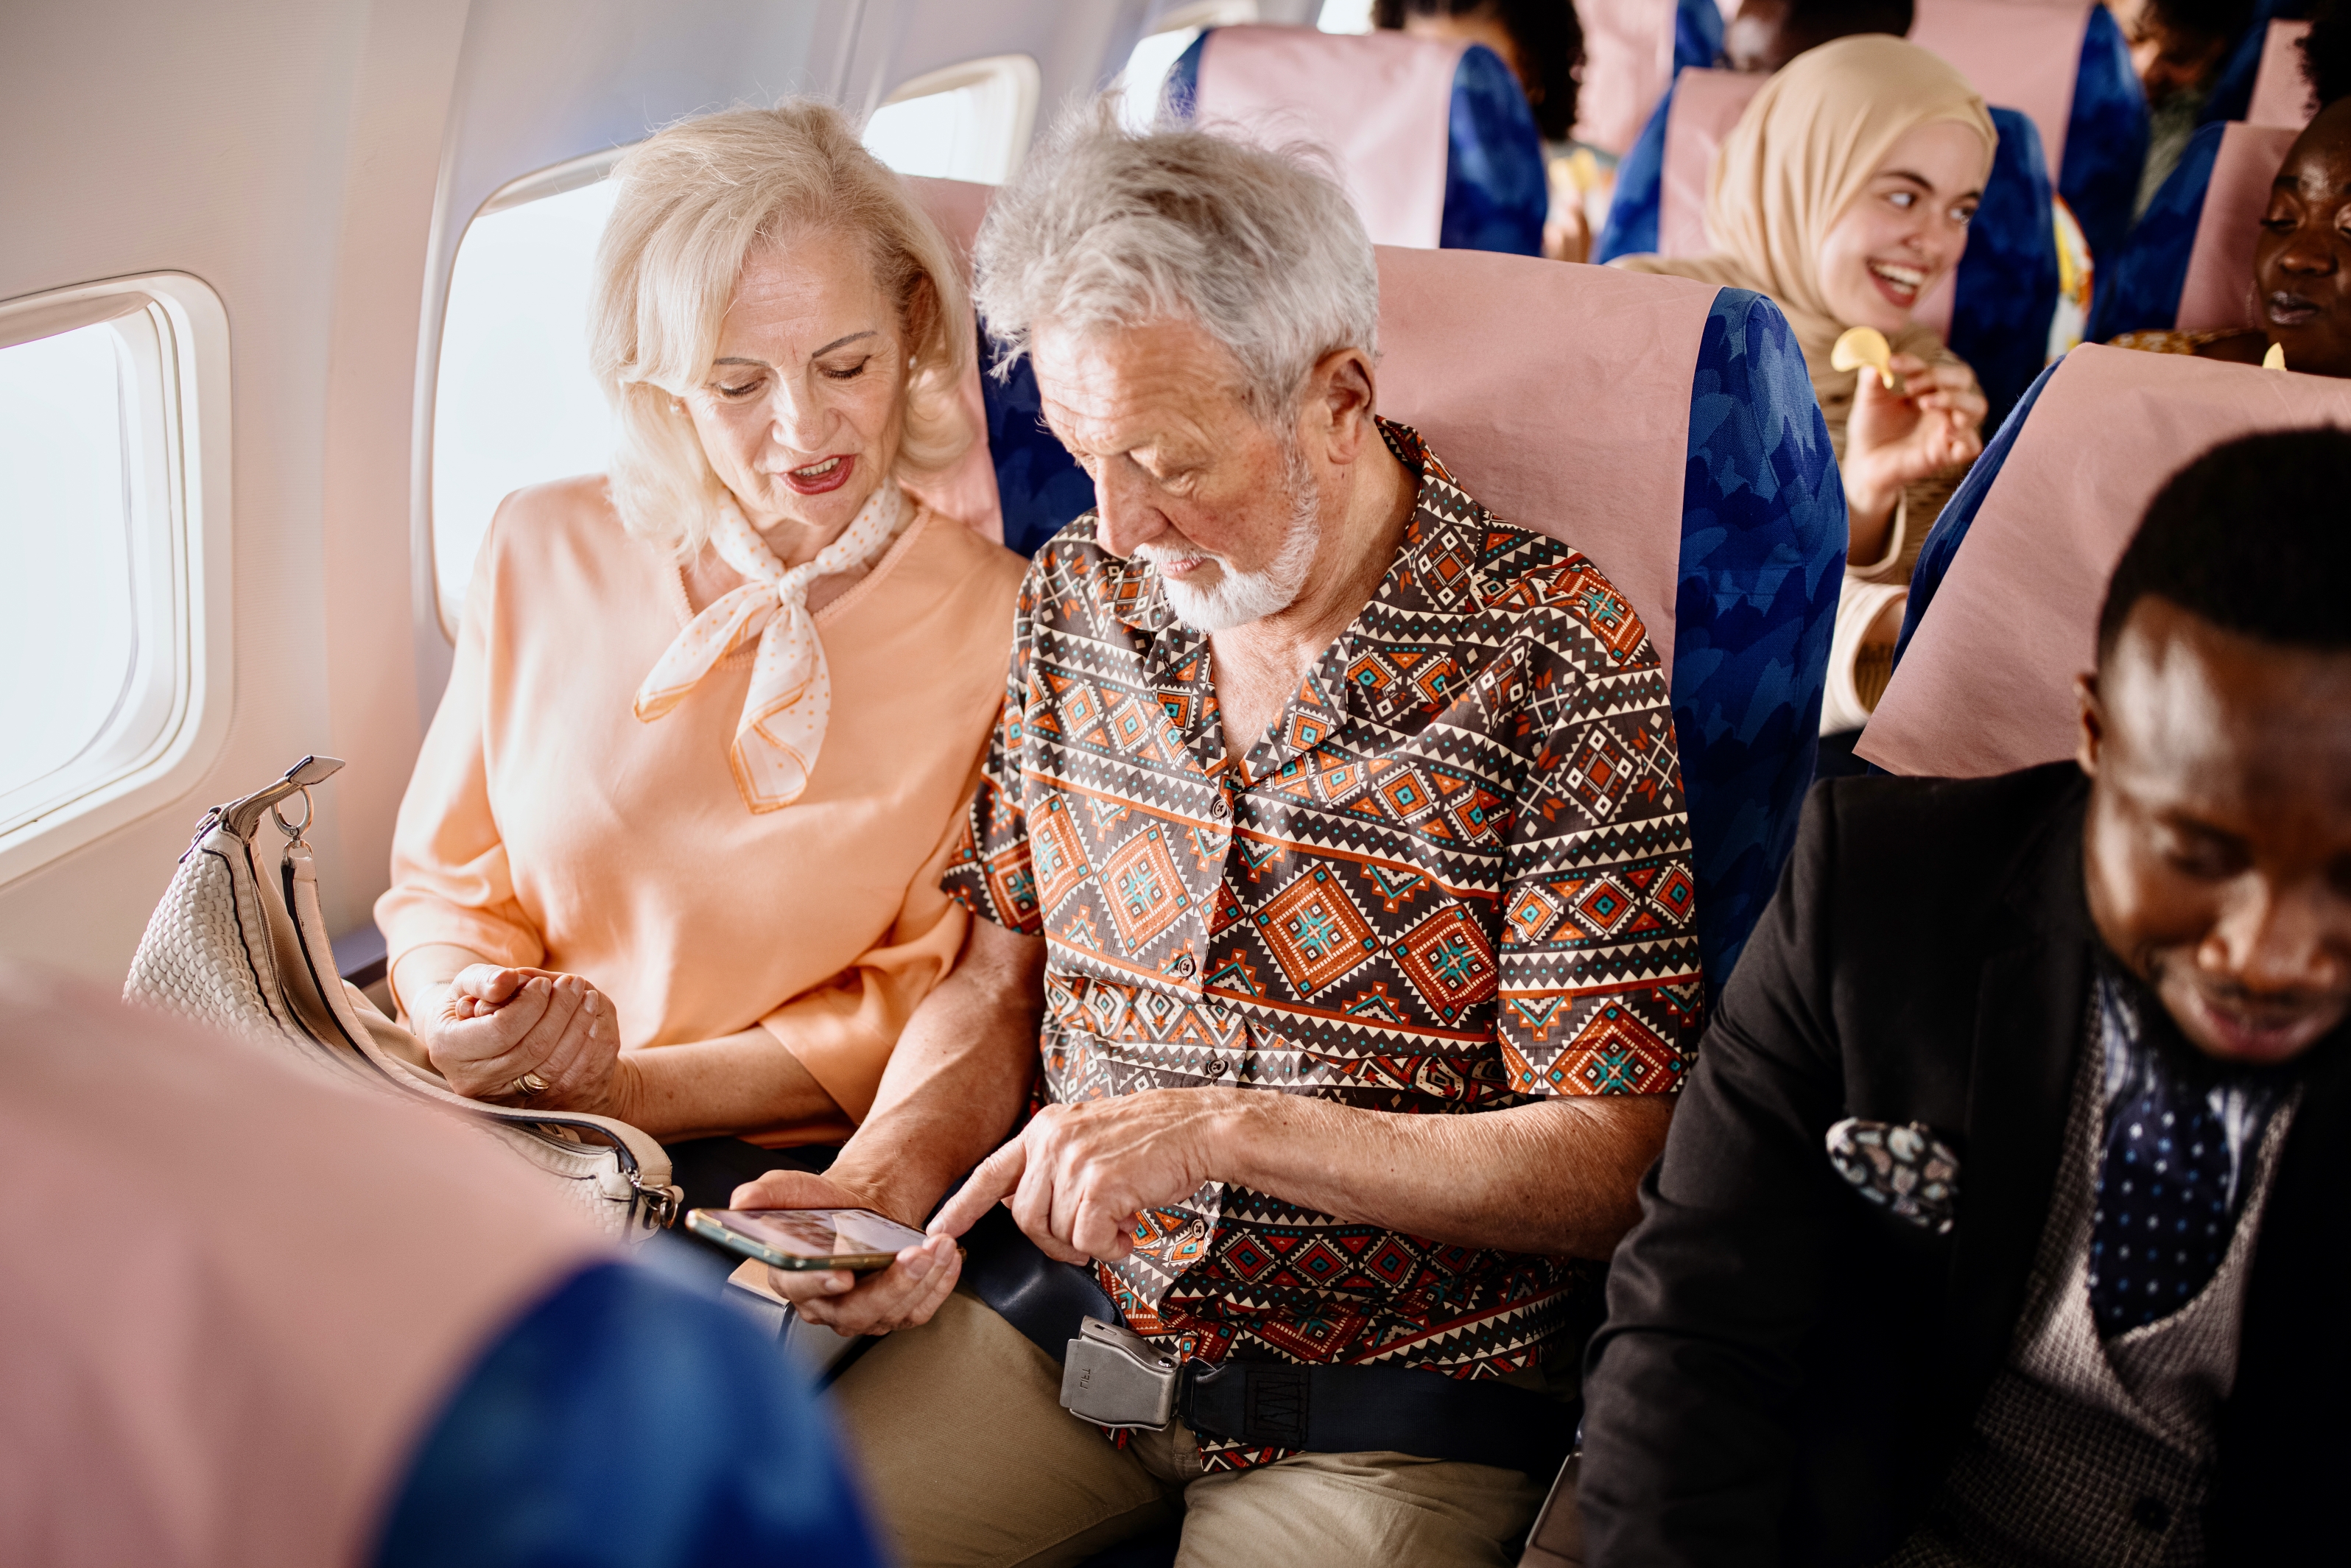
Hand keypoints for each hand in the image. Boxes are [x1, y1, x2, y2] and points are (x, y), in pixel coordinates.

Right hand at [414, 966, 623, 1111]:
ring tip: (586, 997)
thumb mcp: (466, 984)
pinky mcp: (520, 1100)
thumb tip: (508, 979)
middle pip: (530, 1049)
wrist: (467, 1036)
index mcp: (448, 1047)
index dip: (529, 1004)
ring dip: (576, 1029)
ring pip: (548, 1066)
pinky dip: (579, 1050)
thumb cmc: (468, 1002)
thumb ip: (484, 979)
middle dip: (559, 1012)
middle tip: (574, 983)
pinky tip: (589, 1023)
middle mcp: (470, 1079)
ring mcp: (496, 1094)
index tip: (544, 981)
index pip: (501, 1029)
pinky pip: (559, 1079)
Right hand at [730, 1167, 961, 1335]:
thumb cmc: (827, 1206)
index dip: (819, 1283)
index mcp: (793, 1280)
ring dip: (923, 1279)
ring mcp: (864, 1314)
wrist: (862, 1208)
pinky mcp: (896, 1313)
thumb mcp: (796, 1190)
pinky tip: (948, 1258)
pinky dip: (941, 1285)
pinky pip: (921, 1310)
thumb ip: (770, 1193)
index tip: (841, 1273)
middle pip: (856, 1311)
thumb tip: (742, 1199)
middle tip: (913, 1255)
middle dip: (890, 1285)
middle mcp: (827, 1306)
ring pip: (894, 1312)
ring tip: (939, 1244)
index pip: (802, 1289)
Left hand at [929, 1088, 1243, 1265]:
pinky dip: (1112, 1247)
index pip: (991, 1173)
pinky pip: (1088, 1242)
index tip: (937, 1229)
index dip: (962, 1206)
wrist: (1200, 1127)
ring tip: (1120, 1222)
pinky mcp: (1099, 1185)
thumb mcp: (1090, 1138)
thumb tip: (1027, 1208)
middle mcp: (1052, 1142)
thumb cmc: (1154, 1139)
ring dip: (1090, 1242)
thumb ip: (1054, 1167)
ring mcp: (1074, 1162)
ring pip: (1057, 1234)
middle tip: (1091, 1235)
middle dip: (1057, 1240)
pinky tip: (1131, 1230)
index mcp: (1045, 1129)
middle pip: (1026, 1219)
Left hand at [1842, 352, 1987, 528]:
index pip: (1933, 367)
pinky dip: (1964, 436)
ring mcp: (1948, 430)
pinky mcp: (1947, 455)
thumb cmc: (1871, 429)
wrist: (1864, 464)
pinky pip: (1972, 445)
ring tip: (1926, 403)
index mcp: (1928, 388)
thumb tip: (1874, 359)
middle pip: (1963, 379)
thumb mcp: (1868, 402)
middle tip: (1911, 387)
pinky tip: (1945, 432)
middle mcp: (1944, 406)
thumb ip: (1871, 380)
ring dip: (1955, 399)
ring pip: (1977, 407)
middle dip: (1940, 376)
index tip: (1891, 363)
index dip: (1914, 363)